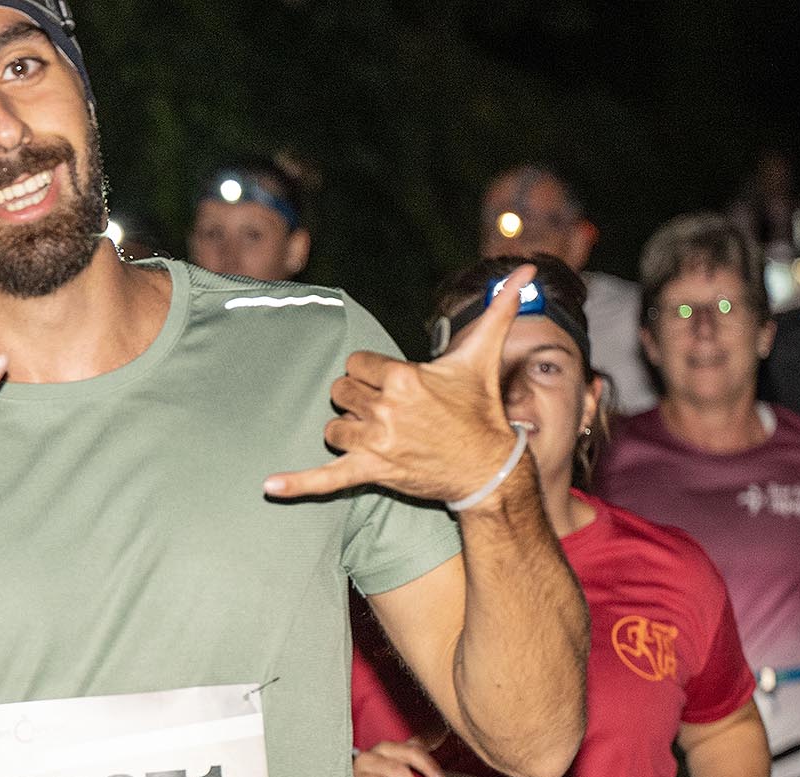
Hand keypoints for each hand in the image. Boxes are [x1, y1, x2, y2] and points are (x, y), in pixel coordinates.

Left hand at [264, 264, 534, 503]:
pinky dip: (297, 484)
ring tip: (375, 434)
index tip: (394, 385)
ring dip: (347, 429)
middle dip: (359, 400)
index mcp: (403, 376)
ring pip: (333, 427)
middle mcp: (386, 408)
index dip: (372, 374)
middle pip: (341, 393)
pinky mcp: (371, 471)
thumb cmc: (481, 409)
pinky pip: (325, 479)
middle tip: (387, 410)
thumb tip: (530, 267)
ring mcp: (376, 443)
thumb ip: (499, 308)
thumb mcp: (484, 355)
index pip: (357, 364)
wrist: (488, 467)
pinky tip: (269, 486)